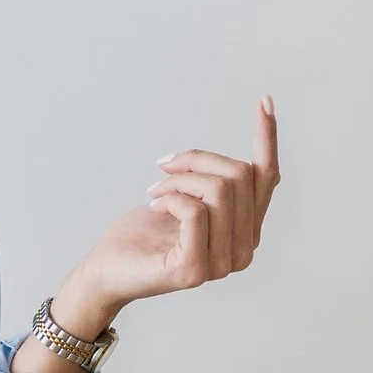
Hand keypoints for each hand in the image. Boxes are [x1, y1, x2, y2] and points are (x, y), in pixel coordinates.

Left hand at [55, 98, 280, 332]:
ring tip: (156, 190)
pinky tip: (154, 206)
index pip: (266, 178)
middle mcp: (243, 250)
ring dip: (179, 179)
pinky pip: (194, 211)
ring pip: (219, 190)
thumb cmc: (142, 234)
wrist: (105, 271)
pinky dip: (171, 198)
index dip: (267, 138)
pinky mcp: (194, 269)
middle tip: (165, 166)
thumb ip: (214, 186)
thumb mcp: (184, 198)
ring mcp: (221, 264)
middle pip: (239, 176)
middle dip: (197, 160)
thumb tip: (232, 163)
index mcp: (245, 231)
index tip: (264, 101)